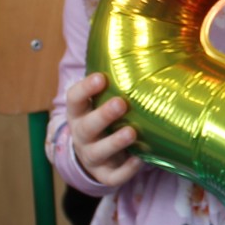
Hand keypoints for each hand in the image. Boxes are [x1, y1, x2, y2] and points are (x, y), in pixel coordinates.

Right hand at [64, 71, 143, 187]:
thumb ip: (117, 80)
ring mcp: (91, 156)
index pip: (75, 98)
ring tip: (132, 132)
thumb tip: (149, 48)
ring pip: (98, 152)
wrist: (94, 156)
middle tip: (121, 103)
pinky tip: (140, 160)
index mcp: (79, 113)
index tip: (102, 77)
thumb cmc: (105, 119)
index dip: (86, 88)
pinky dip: (126, 170)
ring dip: (114, 142)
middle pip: (87, 126)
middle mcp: (82, 134)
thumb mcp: (102, 100)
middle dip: (103, 115)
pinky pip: (113, 176)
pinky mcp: (104, 175)